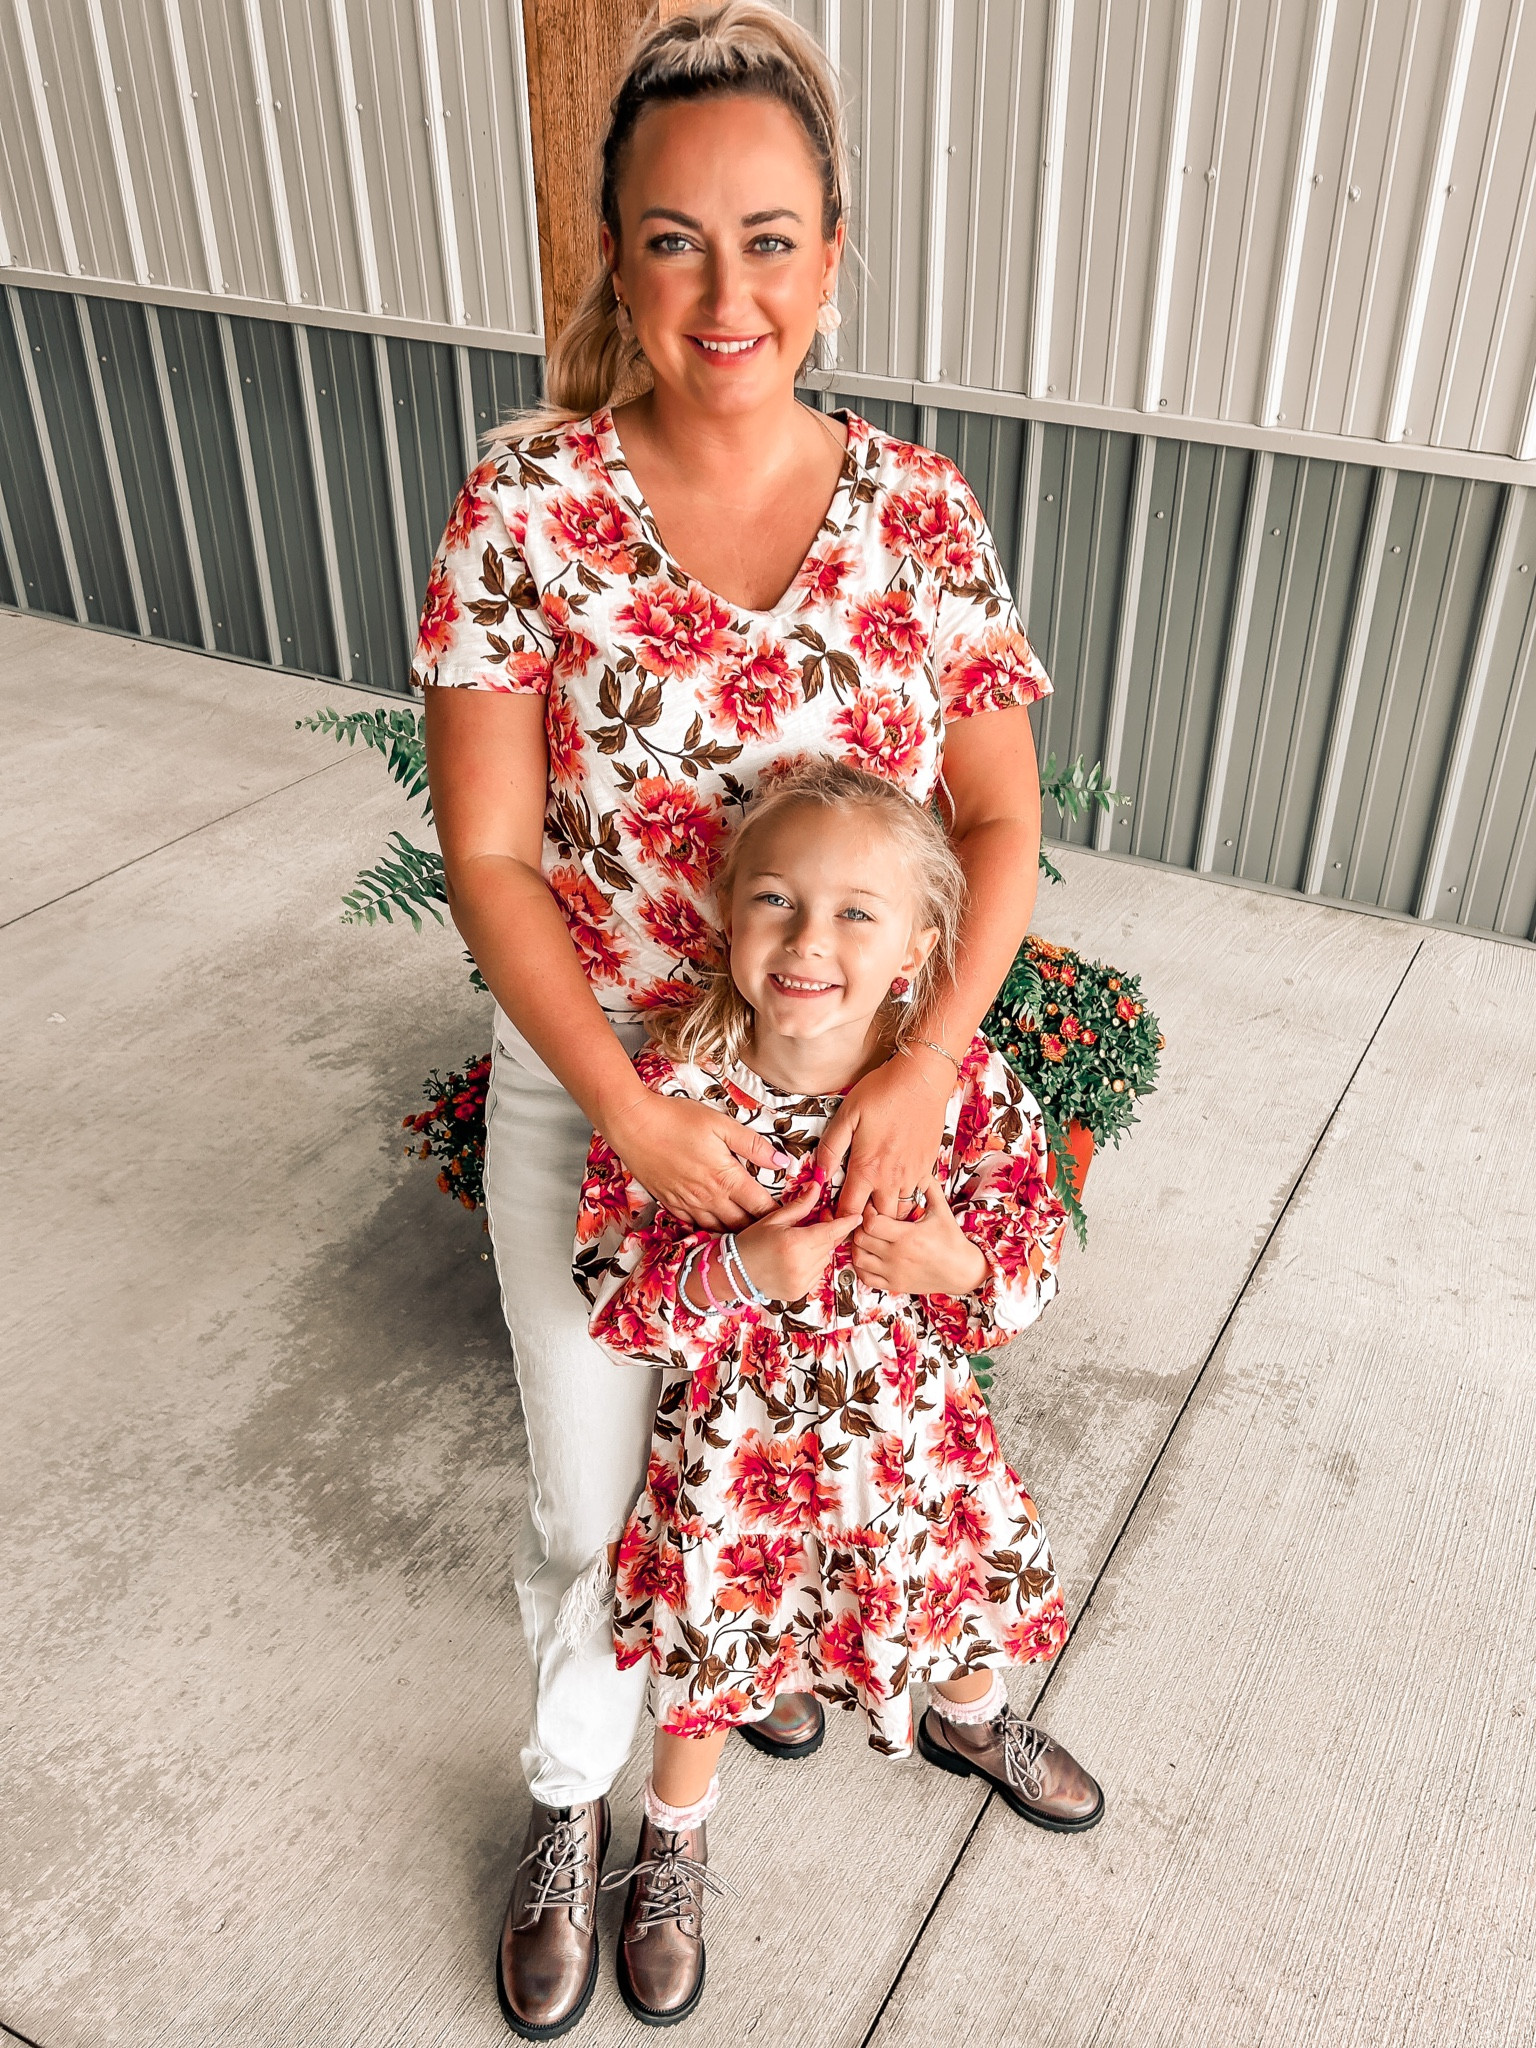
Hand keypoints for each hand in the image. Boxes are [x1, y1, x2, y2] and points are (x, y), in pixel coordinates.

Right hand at [605, 1089, 788, 1229]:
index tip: (794, 1220)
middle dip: (762, 1232)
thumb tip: (782, 1160)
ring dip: (737, 1236)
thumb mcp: (721, 1124)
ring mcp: (687, 1204)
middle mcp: (708, 1198)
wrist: (632, 1125)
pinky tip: (718, 1230)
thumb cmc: (676, 1119)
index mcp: (726, 1178)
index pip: (761, 1207)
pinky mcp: (670, 1204)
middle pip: (743, 1226)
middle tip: (778, 1234)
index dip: (780, 1216)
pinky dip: (710, 1231)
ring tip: (753, 1239)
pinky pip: (695, 1226)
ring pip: (719, 1230)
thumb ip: (753, 1145)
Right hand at [734, 1177, 859, 1303]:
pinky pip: (817, 1274)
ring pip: (825, 1259)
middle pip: (830, 1245)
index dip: (845, 1223)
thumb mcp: (774, 1220)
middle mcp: (802, 1265)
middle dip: (828, 1232)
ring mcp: (802, 1282)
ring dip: (819, 1249)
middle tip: (816, 1221)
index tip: (856, 1217)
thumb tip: (816, 1187)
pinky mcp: (800, 1292)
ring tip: (800, 1242)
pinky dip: (812, 1264)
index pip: (831, 1232)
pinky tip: (796, 1258)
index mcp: (796, 1244)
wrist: (734, 1273)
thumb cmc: (751, 1243)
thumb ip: (800, 1206)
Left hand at [816, 1048, 952, 1219]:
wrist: (922, 1080)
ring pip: (899, 1213)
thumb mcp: (846, 1116)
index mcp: (867, 1169)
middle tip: (854, 1210)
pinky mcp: (927, 1168)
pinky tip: (895, 1185)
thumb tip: (819, 1175)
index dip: (839, 1221)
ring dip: (886, 1213)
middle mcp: (891, 1179)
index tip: (833, 1218)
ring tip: (874, 1201)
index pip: (850, 1213)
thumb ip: (830, 1148)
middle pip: (877, 1222)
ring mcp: (912, 1176)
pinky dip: (904, 1198)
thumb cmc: (883, 1093)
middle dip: (864, 1222)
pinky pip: (916, 1196)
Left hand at [850, 1176, 987, 1296]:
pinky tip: (869, 1254)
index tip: (873, 1207)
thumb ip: (929, 1187)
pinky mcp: (894, 1285)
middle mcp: (898, 1256)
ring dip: (858, 1245)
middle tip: (867, 1219)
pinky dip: (861, 1265)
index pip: (871, 1223)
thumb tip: (920, 1168)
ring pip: (858, 1258)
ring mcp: (894, 1272)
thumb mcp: (942, 1211)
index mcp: (908, 1236)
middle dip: (860, 1226)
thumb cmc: (952, 1240)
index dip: (867, 1212)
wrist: (962, 1271)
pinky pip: (865, 1277)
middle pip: (861, 1238)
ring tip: (867, 1236)